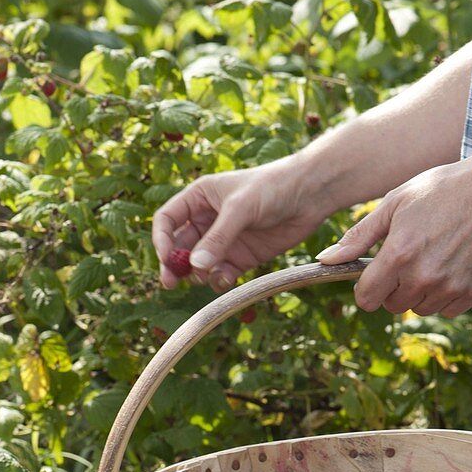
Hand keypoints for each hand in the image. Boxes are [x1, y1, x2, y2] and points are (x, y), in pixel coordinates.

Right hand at [152, 158, 325, 291]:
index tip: (166, 258)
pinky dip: (220, 280)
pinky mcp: (243, 257)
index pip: (167, 220)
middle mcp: (208, 220)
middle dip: (174, 265)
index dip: (161, 240)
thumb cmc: (272, 188)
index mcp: (199, 198)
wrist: (310, 195)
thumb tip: (195, 266)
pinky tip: (227, 278)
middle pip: (179, 247)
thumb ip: (218, 238)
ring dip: (198, 274)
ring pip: (199, 264)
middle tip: (171, 283)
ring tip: (206, 275)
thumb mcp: (240, 208)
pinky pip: (221, 274)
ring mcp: (225, 240)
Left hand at [316, 158, 471, 315]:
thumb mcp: (395, 202)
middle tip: (412, 257)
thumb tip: (324, 260)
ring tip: (435, 257)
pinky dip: (447, 294)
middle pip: (393, 306)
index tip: (376, 275)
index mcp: (398, 253)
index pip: (367, 298)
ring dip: (421, 292)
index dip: (367, 288)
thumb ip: (359, 236)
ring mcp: (451, 286)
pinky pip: (448, 309)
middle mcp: (423, 275)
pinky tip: (454, 264)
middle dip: (395, 287)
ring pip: (421, 308)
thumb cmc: (444, 188)